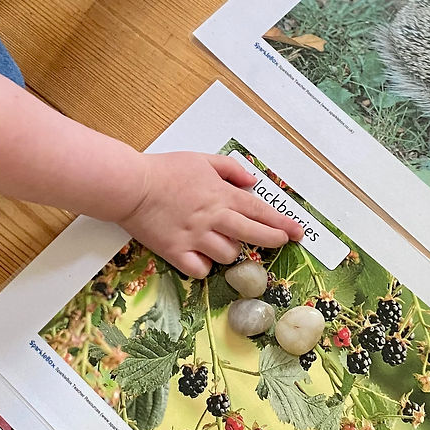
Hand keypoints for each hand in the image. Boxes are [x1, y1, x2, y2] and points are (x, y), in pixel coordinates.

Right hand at [118, 151, 303, 276]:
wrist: (132, 186)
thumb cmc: (164, 170)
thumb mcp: (201, 160)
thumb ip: (230, 170)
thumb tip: (251, 181)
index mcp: (221, 195)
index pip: (261, 211)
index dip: (282, 223)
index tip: (297, 232)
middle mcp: (214, 218)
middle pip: (254, 235)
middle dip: (273, 240)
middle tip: (281, 243)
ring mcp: (196, 237)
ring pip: (229, 255)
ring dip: (230, 251)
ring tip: (221, 242)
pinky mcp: (177, 252)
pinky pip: (201, 269)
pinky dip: (204, 266)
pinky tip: (200, 257)